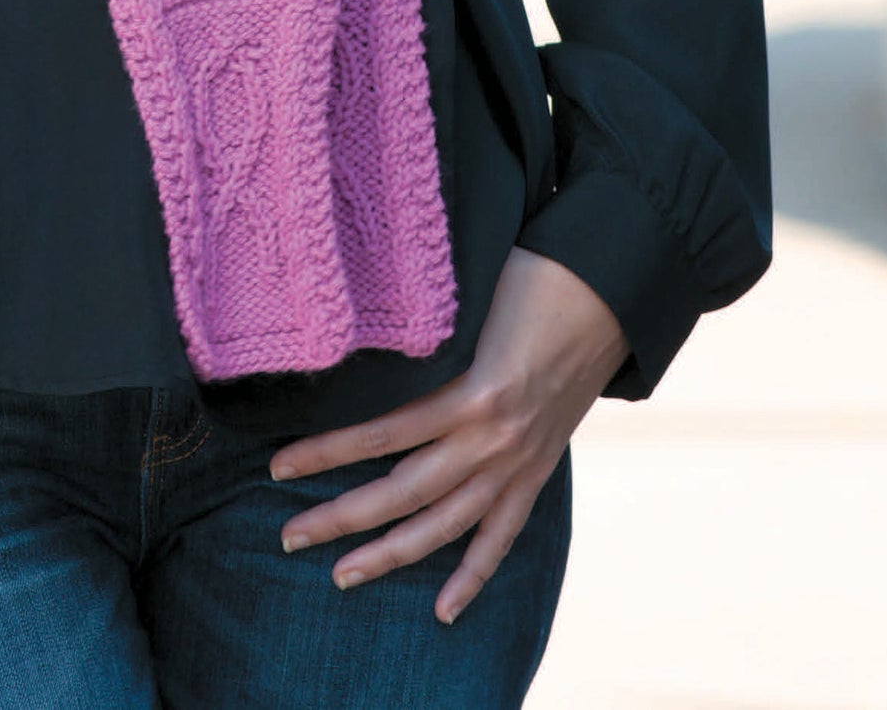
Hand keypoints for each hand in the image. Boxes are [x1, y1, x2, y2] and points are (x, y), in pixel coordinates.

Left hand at [268, 247, 628, 625]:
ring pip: (443, 527)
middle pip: (402, 493)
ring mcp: (517, 465)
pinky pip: (500, 537)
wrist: (609, 292)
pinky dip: (473, 576)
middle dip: (340, 518)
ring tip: (341, 576)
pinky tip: (443, 611)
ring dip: (389, 556)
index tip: (277, 467)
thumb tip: (358, 326)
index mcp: (473, 393)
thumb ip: (423, 330)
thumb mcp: (472, 295)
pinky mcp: (537, 473)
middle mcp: (492, 440)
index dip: (326, 453)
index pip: (381, 435)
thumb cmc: (533, 275)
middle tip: (288, 538)